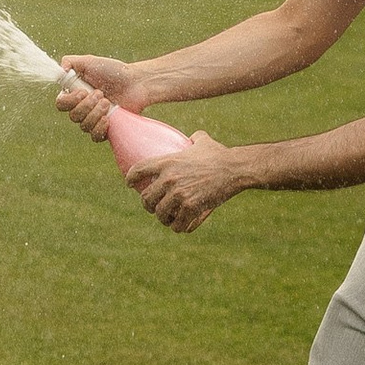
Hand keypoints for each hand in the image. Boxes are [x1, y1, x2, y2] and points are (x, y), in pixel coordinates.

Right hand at [56, 54, 142, 141]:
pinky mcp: (105, 129)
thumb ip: (70, 61)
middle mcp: (82, 108)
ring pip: (84, 126)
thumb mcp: (90, 61)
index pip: (61, 104)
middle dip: (87, 105)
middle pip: (72, 116)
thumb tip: (59, 70)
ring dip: (96, 113)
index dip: (69, 101)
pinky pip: (95, 136)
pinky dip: (100, 127)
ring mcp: (93, 119)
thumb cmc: (113, 71)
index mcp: (75, 94)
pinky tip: (107, 118)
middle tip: (101, 94)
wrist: (136, 83)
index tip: (83, 91)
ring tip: (108, 102)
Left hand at [129, 131, 243, 231]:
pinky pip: (177, 224)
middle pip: (146, 198)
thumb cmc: (220, 154)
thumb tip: (193, 138)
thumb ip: (195, 138)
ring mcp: (179, 195)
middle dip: (148, 205)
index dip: (130, 178)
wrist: (234, 169)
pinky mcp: (191, 208)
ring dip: (164, 218)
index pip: (138, 170)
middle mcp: (169, 179)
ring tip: (168, 218)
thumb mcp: (204, 141)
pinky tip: (181, 226)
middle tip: (153, 207)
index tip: (129, 183)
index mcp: (167, 162)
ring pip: (160, 214)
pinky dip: (178, 226)